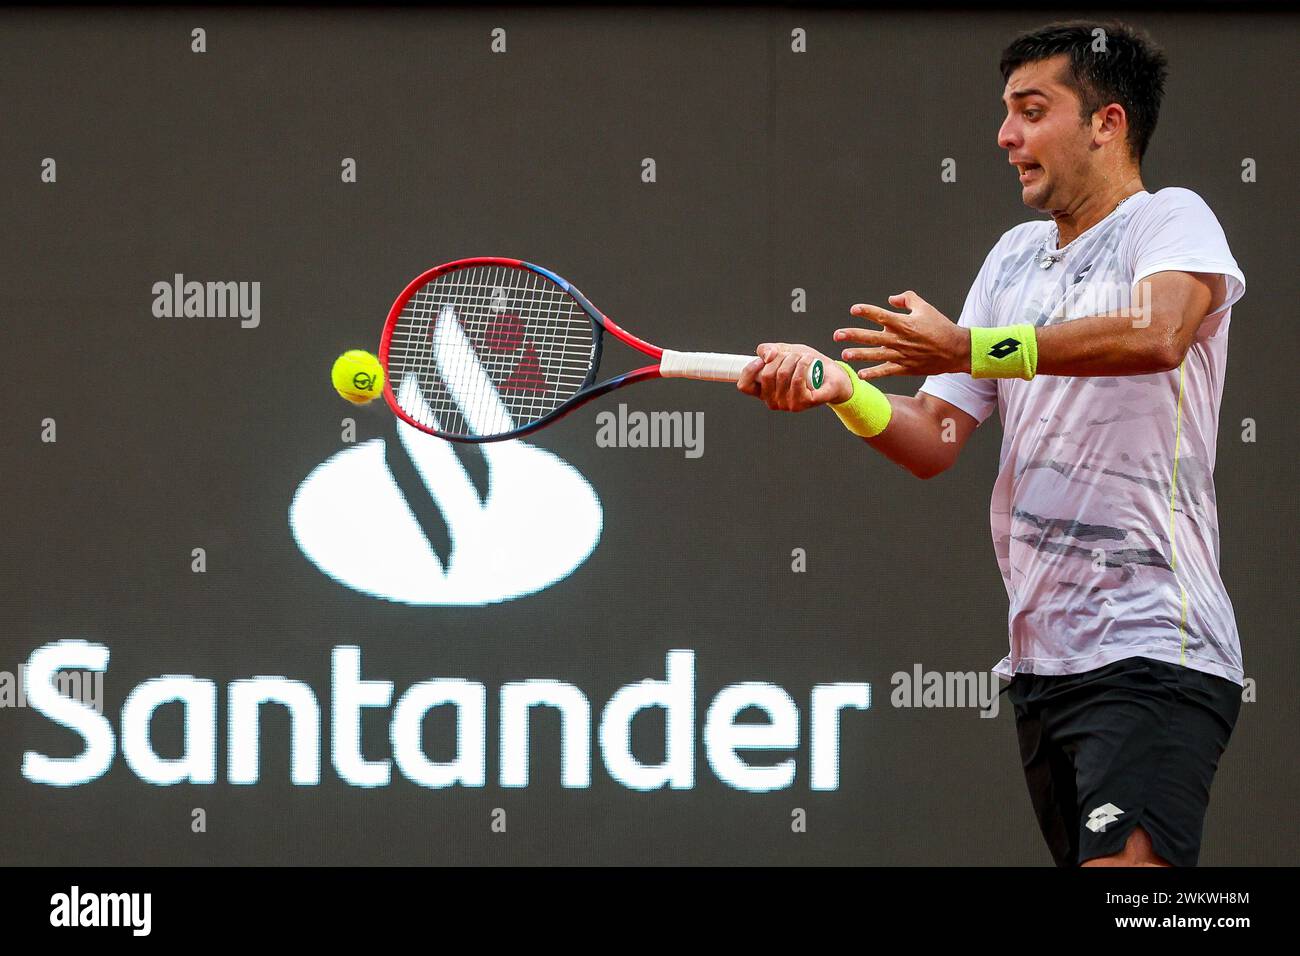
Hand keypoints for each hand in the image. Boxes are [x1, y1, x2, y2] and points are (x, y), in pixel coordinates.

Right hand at [736, 343, 851, 410]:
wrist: (833, 375)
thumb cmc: (807, 366)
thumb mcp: (784, 352)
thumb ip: (768, 350)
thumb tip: (767, 356)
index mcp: (764, 392)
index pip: (744, 386)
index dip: (750, 369)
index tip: (763, 358)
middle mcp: (774, 402)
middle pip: (767, 375)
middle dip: (780, 357)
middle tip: (793, 354)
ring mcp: (789, 405)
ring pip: (783, 375)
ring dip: (794, 358)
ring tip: (804, 357)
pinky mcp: (806, 403)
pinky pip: (798, 381)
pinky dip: (802, 365)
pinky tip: (808, 360)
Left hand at [835, 291, 968, 379]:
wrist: (955, 350)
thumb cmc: (940, 326)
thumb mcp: (925, 308)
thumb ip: (907, 299)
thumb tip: (891, 299)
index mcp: (904, 323)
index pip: (881, 316)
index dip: (867, 311)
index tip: (854, 309)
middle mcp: (900, 339)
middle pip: (872, 337)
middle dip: (853, 335)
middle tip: (837, 335)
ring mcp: (901, 355)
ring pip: (876, 355)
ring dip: (859, 355)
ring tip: (844, 354)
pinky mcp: (905, 368)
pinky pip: (886, 371)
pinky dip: (874, 373)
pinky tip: (861, 374)